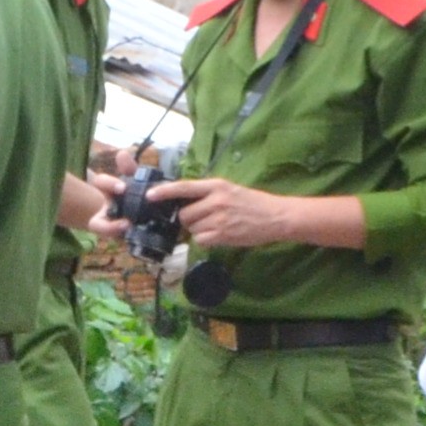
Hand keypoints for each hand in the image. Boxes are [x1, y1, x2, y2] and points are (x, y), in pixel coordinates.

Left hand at [157, 176, 312, 249]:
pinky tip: (219, 235)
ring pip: (191, 228)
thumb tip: (182, 201)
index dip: (164, 192)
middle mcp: (216, 200)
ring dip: (197, 230)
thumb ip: (207, 193)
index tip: (149, 195)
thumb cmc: (252, 202)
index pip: (184, 187)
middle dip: (188, 219)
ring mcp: (219, 218)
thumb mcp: (229, 189)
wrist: (276, 216)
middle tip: (203, 218)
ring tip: (216, 225)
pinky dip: (205, 240)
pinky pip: (200, 240)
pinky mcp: (222, 235)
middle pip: (184, 213)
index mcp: (216, 185)